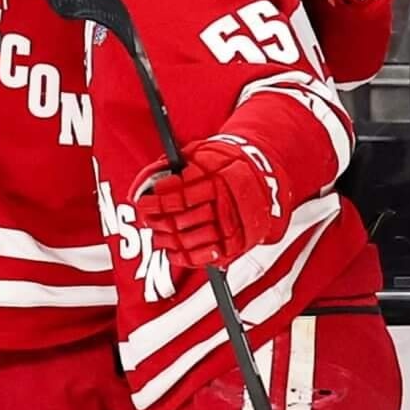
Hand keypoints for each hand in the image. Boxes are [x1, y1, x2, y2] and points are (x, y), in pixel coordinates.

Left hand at [130, 137, 287, 268]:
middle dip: (161, 222)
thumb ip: (174, 166)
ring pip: (194, 240)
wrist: (264, 173)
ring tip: (158, 234)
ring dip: (170, 240)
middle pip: (185, 220)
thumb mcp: (200, 152)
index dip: (159, 203)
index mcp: (220, 179)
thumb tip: (147, 184)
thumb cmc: (224, 162)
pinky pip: (207, 257)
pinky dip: (186, 257)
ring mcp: (235, 225)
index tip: (145, 203)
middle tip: (148, 219)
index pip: (182, 197)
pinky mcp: (238, 243)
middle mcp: (229, 204)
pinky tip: (173, 251)